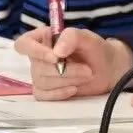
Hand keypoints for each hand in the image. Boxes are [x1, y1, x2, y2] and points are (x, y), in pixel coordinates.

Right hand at [13, 26, 132, 100]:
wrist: (108, 70)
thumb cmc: (96, 50)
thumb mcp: (88, 38)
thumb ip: (71, 37)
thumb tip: (56, 52)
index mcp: (44, 39)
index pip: (24, 44)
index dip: (34, 51)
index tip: (55, 57)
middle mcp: (39, 57)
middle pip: (38, 68)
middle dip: (65, 70)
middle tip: (87, 69)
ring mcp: (41, 75)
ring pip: (42, 82)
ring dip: (67, 80)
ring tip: (86, 75)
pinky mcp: (47, 90)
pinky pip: (43, 95)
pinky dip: (59, 93)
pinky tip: (74, 89)